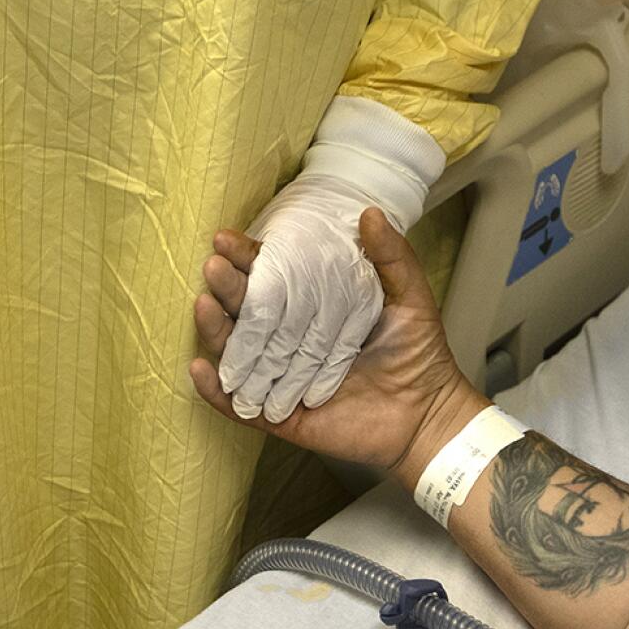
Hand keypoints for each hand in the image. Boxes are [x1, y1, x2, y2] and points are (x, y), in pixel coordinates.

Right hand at [192, 208, 487, 481]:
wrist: (427, 414)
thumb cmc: (417, 354)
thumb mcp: (409, 297)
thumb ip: (391, 257)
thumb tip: (370, 213)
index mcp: (312, 308)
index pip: (271, 278)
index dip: (247, 258)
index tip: (226, 239)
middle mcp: (289, 340)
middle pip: (247, 311)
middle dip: (227, 288)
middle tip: (213, 267)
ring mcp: (279, 379)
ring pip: (236, 354)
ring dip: (215, 330)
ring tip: (203, 305)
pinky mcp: (277, 416)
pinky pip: (237, 405)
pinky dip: (215, 390)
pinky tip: (201, 368)